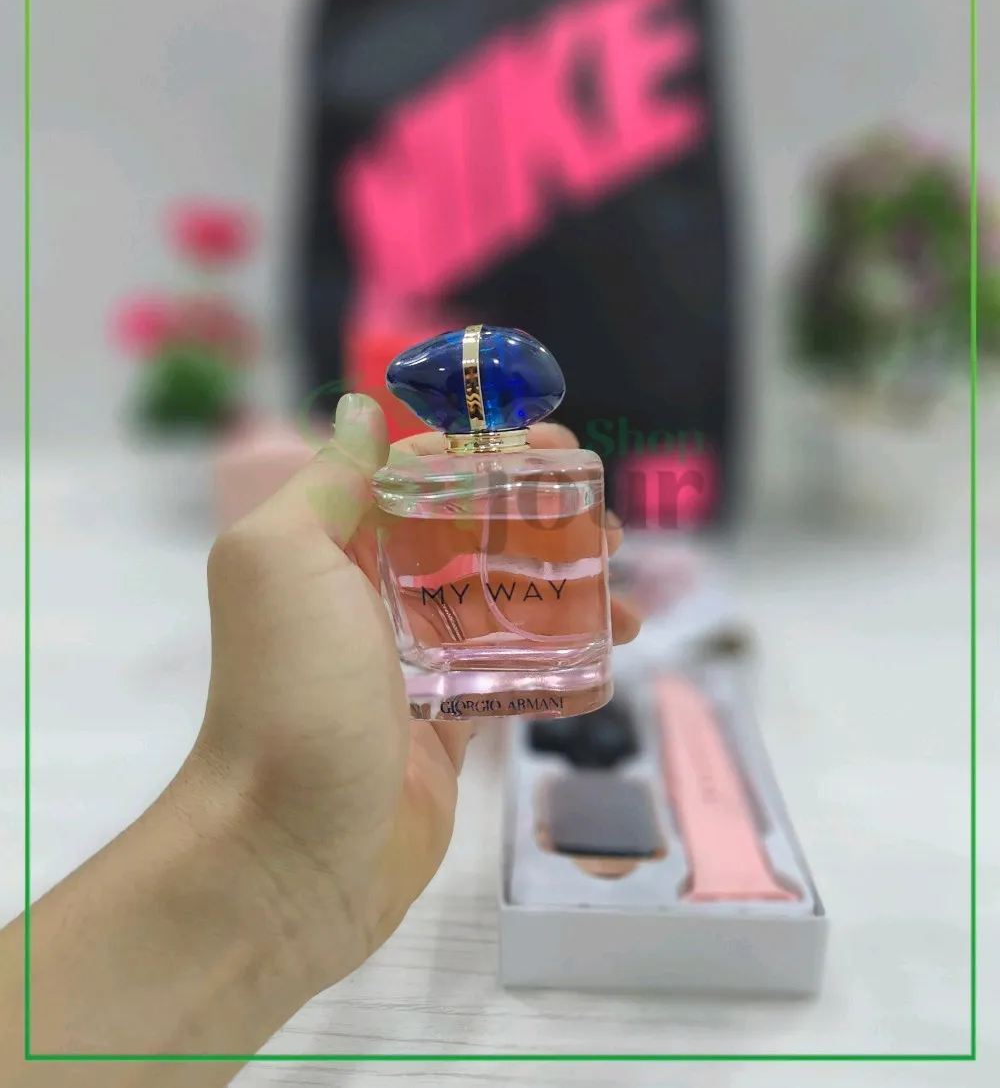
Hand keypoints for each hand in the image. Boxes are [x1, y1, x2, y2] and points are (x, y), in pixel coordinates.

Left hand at [191, 394, 641, 991]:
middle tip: (612, 529)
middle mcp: (371, 601)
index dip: (490, 457)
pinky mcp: (446, 732)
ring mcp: (412, 670)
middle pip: (473, 540)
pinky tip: (607, 666)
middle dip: (546, 524)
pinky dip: (561, 674)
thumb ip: (327, 484)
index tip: (557, 447)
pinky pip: (512, 686)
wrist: (288, 854)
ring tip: (630, 604)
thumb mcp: (284, 561)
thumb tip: (359, 410)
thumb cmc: (292, 692)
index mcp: (333, 552)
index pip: (422, 480)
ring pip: (503, 610)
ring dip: (570, 597)